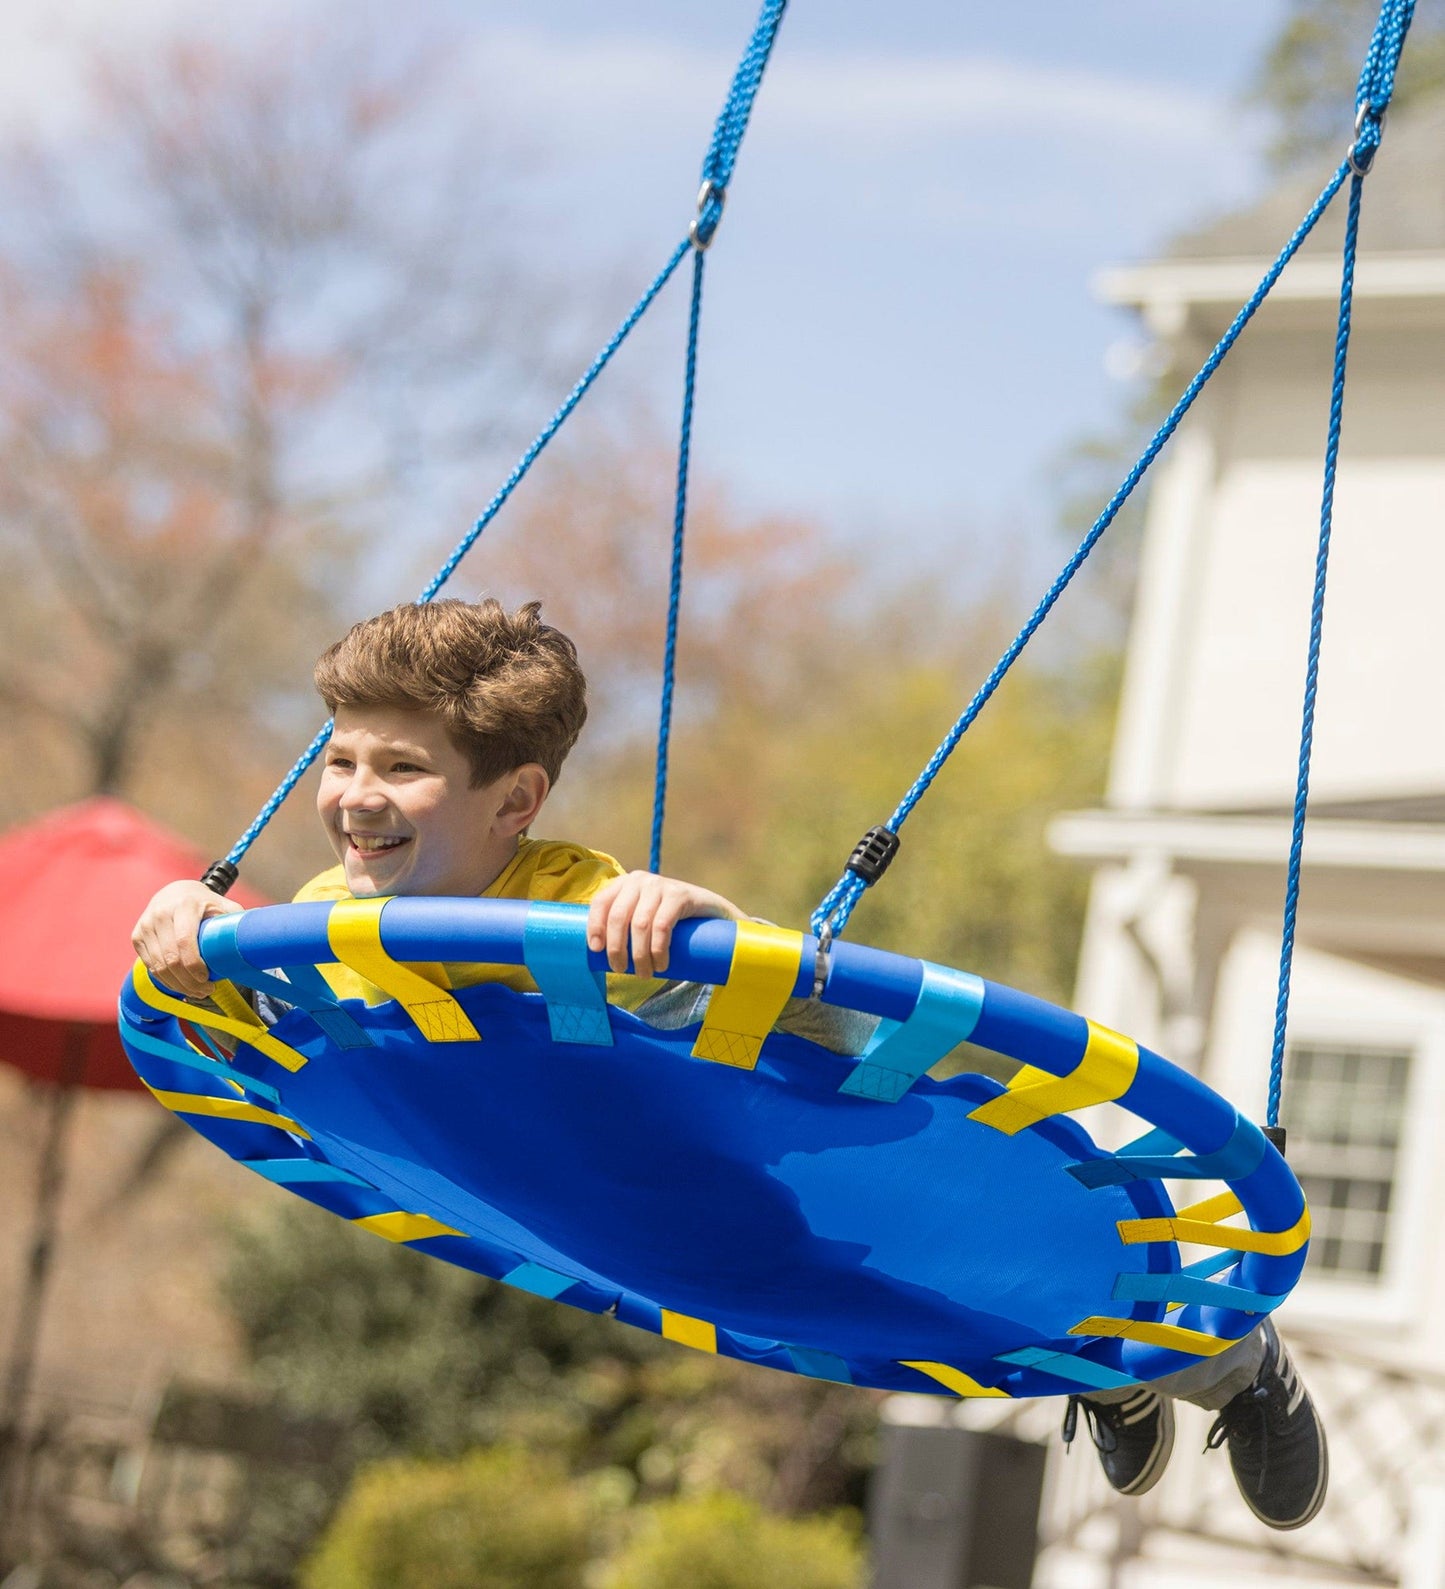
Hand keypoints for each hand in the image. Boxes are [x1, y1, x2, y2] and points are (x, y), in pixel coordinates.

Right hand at [131, 880, 243, 999]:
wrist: (174, 892)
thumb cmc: (206, 903)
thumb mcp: (224, 905)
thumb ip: (238, 920)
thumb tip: (259, 940)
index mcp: (184, 905)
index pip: (184, 941)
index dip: (194, 966)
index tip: (208, 980)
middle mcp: (160, 913)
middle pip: (171, 959)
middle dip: (188, 982)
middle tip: (206, 991)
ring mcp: (146, 925)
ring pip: (158, 966)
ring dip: (178, 985)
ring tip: (197, 992)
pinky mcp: (137, 936)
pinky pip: (150, 966)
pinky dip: (166, 980)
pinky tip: (181, 985)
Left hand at [586, 871, 744, 978]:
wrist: (710, 913)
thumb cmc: (668, 921)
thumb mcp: (641, 917)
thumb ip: (623, 925)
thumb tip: (595, 956)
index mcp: (624, 884)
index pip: (601, 902)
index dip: (594, 926)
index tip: (596, 951)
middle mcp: (640, 880)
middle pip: (618, 916)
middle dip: (616, 948)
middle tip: (620, 970)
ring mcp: (660, 885)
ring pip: (640, 925)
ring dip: (640, 955)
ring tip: (644, 974)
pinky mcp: (680, 895)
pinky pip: (662, 925)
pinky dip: (658, 949)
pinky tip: (661, 964)